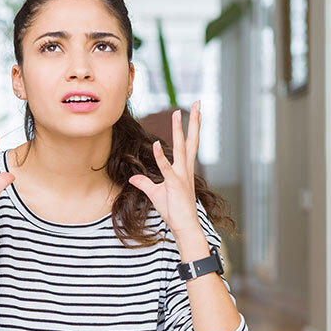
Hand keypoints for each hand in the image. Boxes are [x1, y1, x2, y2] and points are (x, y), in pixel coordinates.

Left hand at [128, 100, 202, 236]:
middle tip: (198, 103)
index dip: (190, 128)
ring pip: (182, 149)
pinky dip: (161, 157)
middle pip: (192, 140)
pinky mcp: (175, 184)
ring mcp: (182, 176)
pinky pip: (167, 168)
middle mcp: (186, 169)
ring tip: (178, 113)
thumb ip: (145, 183)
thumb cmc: (174, 211)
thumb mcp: (156, 194)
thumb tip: (133, 178)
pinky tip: (157, 144)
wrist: (184, 226)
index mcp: (184, 169)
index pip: (189, 144)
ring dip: (179, 131)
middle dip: (194, 121)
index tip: (193, 112)